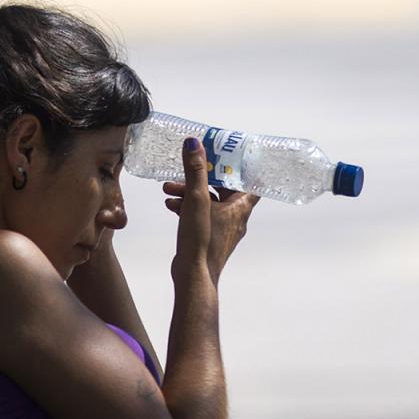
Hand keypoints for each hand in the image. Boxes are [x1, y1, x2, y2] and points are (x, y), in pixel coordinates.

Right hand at [164, 138, 259, 284]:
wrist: (193, 275)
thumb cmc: (201, 241)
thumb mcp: (196, 199)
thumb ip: (195, 171)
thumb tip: (194, 144)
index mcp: (240, 207)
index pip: (250, 181)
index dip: (241, 167)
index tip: (229, 155)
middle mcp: (235, 218)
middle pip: (223, 189)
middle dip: (203, 178)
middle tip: (189, 168)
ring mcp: (222, 229)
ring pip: (208, 203)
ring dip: (189, 193)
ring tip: (168, 189)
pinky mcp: (209, 238)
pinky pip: (200, 216)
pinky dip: (187, 208)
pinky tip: (170, 205)